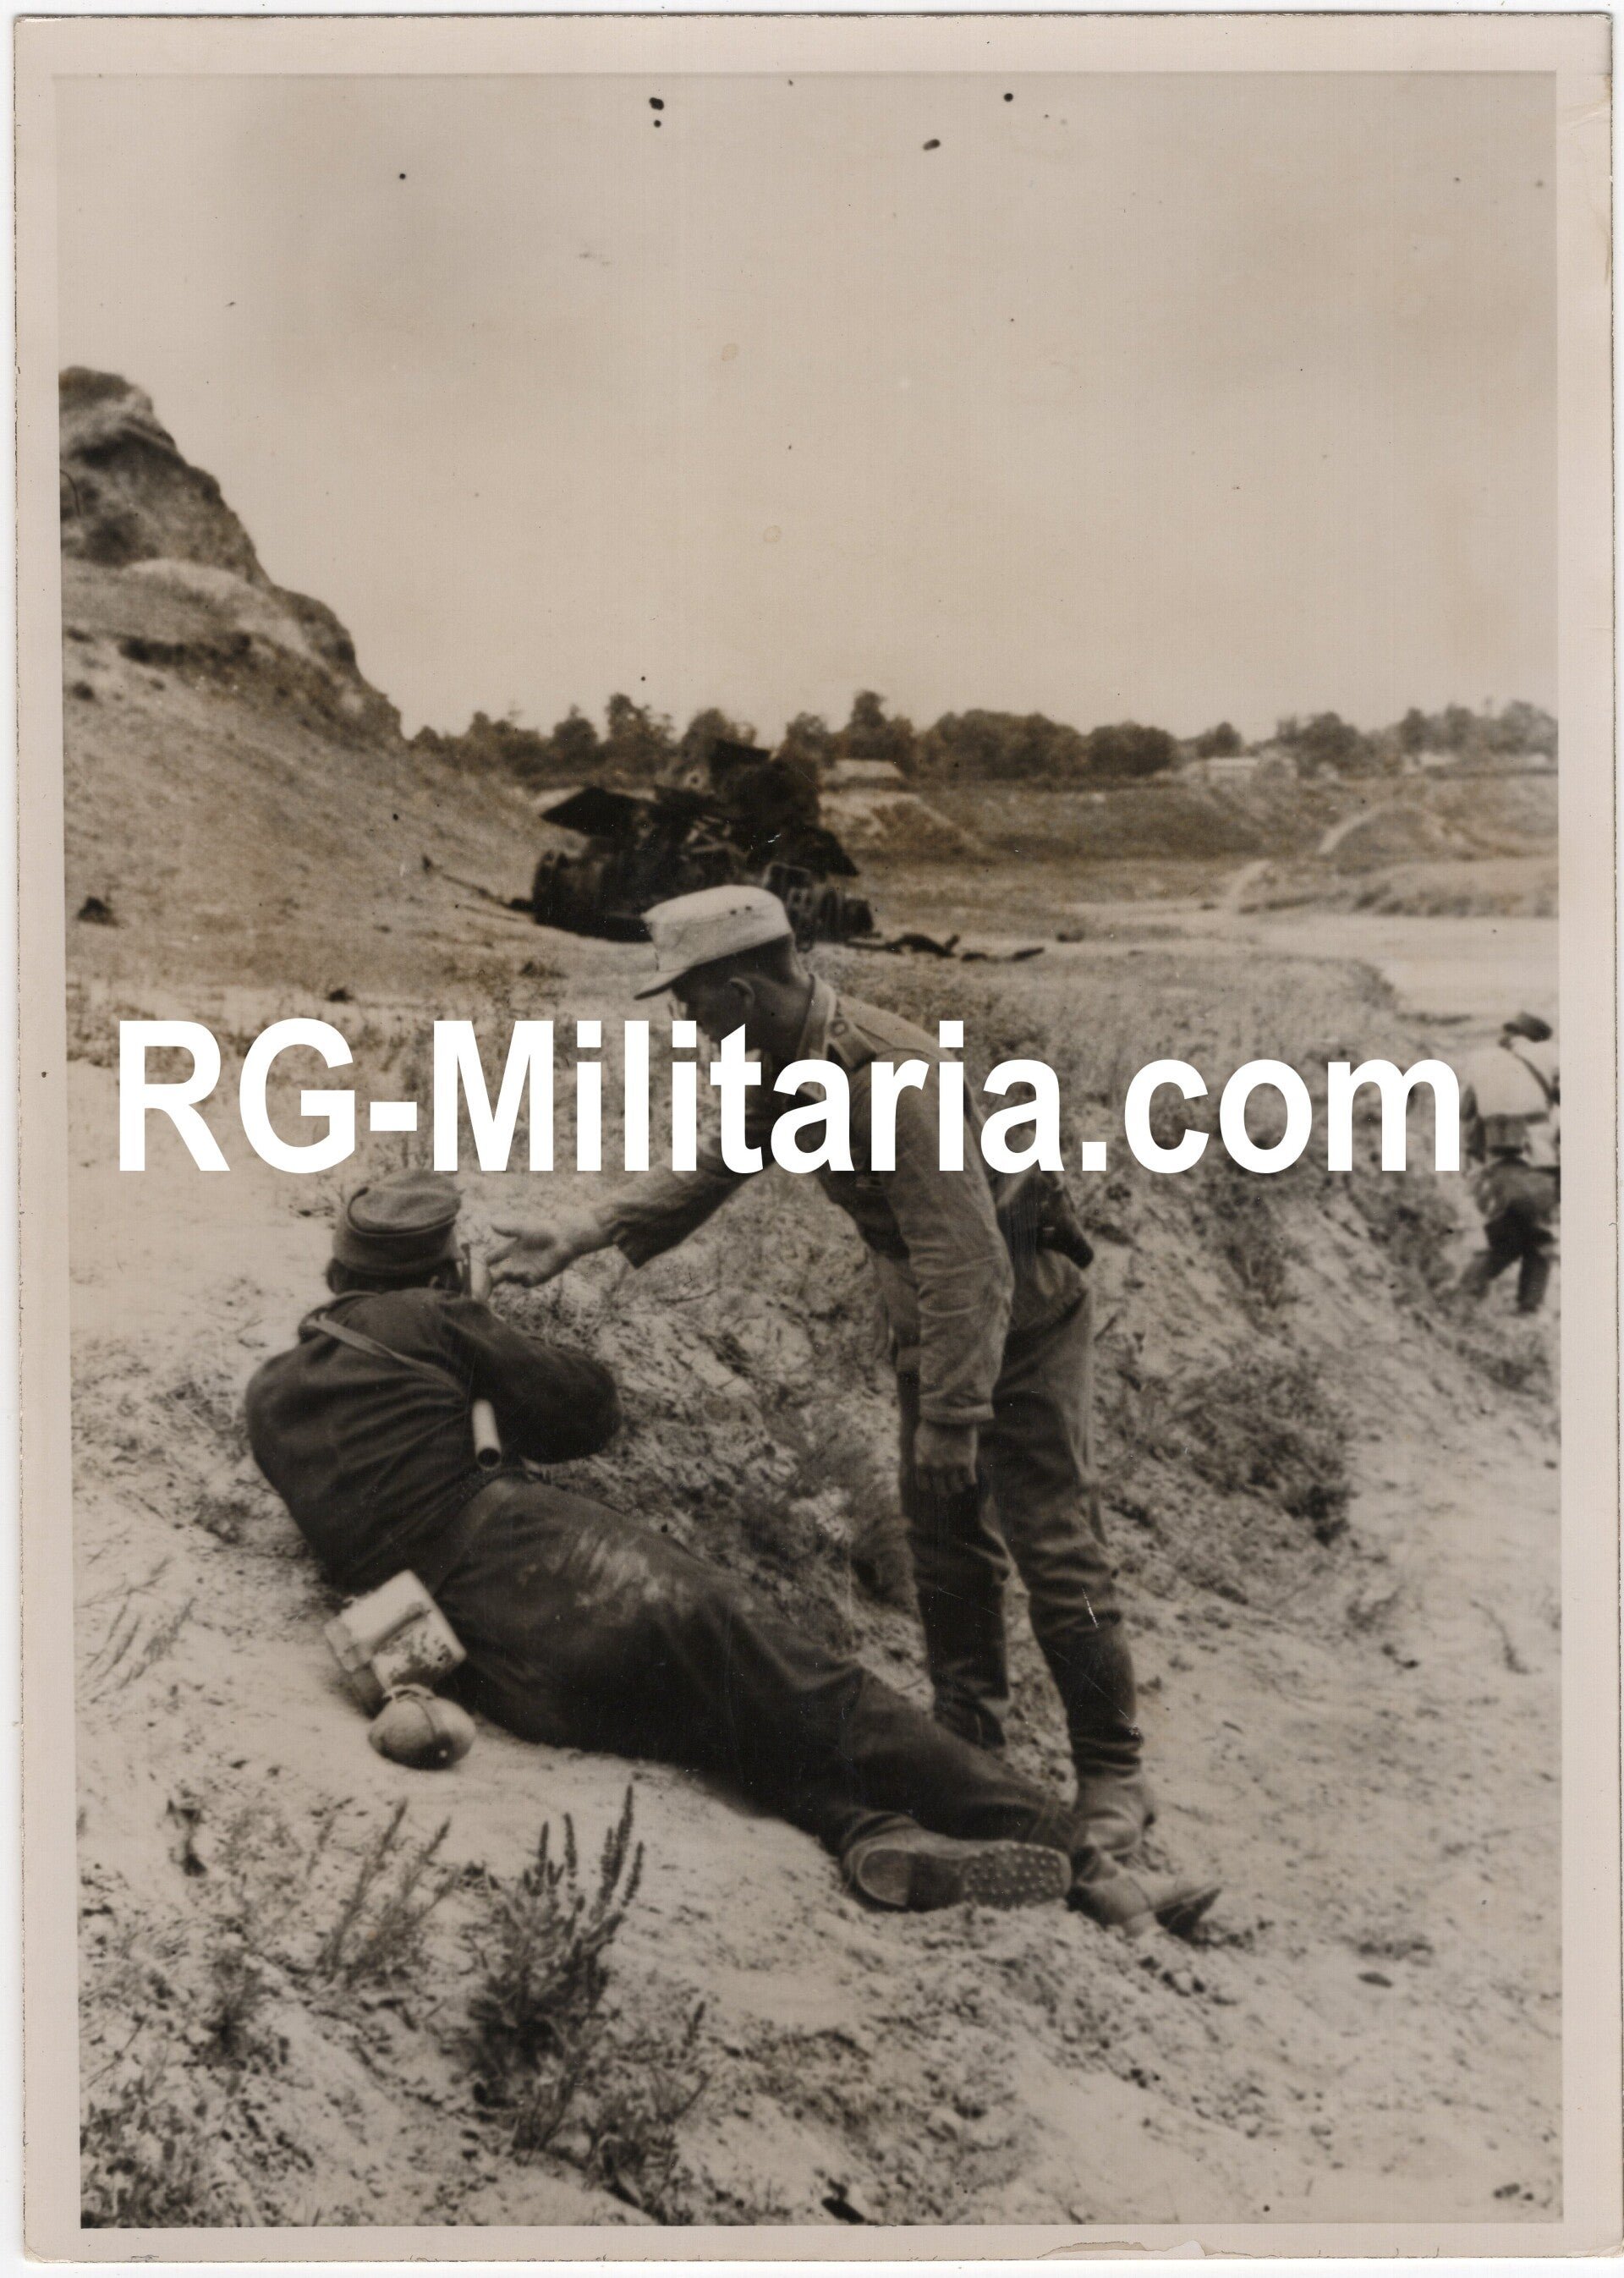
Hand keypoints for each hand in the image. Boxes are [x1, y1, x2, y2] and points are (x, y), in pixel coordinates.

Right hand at [487, 1208, 607, 1286]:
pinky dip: (522, 1280)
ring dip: (506, 1276)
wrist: (565, 1239)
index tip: (476, 1262)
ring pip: (510, 1278)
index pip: (494, 1257)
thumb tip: (491, 1223)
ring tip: (504, 1271)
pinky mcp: (537, 1277)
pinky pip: (525, 1282)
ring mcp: (526, 1270)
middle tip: (481, 1278)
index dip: (485, 1260)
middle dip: (490, 1275)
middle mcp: (516, 1261)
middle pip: (498, 1271)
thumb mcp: (524, 1229)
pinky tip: (521, 1275)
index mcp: (512, 1249)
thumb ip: (508, 1228)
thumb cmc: (545, 1231)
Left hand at [913, 1418, 978, 1499]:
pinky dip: (970, 1479)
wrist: (950, 1411)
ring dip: (959, 1485)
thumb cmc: (933, 1424)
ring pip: (957, 1489)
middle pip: (942, 1491)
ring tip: (961, 1479)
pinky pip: (970, 1481)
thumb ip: (920, 1457)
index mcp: (922, 1463)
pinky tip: (970, 1473)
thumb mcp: (919, 1441)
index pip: (925, 1487)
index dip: (932, 1484)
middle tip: (951, 1482)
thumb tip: (921, 1468)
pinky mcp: (966, 1462)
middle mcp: (936, 1468)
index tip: (937, 1479)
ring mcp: (951, 1466)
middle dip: (946, 1488)